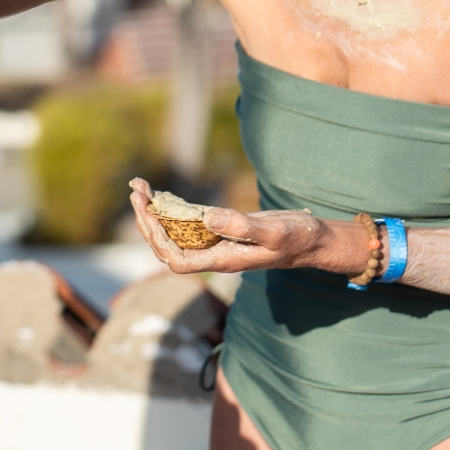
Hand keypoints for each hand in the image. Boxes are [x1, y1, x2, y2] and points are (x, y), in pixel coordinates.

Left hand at [128, 178, 342, 275]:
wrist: (313, 240)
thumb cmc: (297, 238)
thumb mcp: (274, 232)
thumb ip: (242, 226)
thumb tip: (206, 219)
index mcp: (224, 260)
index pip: (178, 260)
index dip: (158, 240)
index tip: (147, 214)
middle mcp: (216, 254)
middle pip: (169, 247)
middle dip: (148, 222)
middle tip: (136, 193)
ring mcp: (217, 243)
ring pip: (175, 234)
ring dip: (155, 213)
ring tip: (140, 188)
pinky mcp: (222, 230)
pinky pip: (188, 223)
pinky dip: (172, 209)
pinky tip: (162, 194)